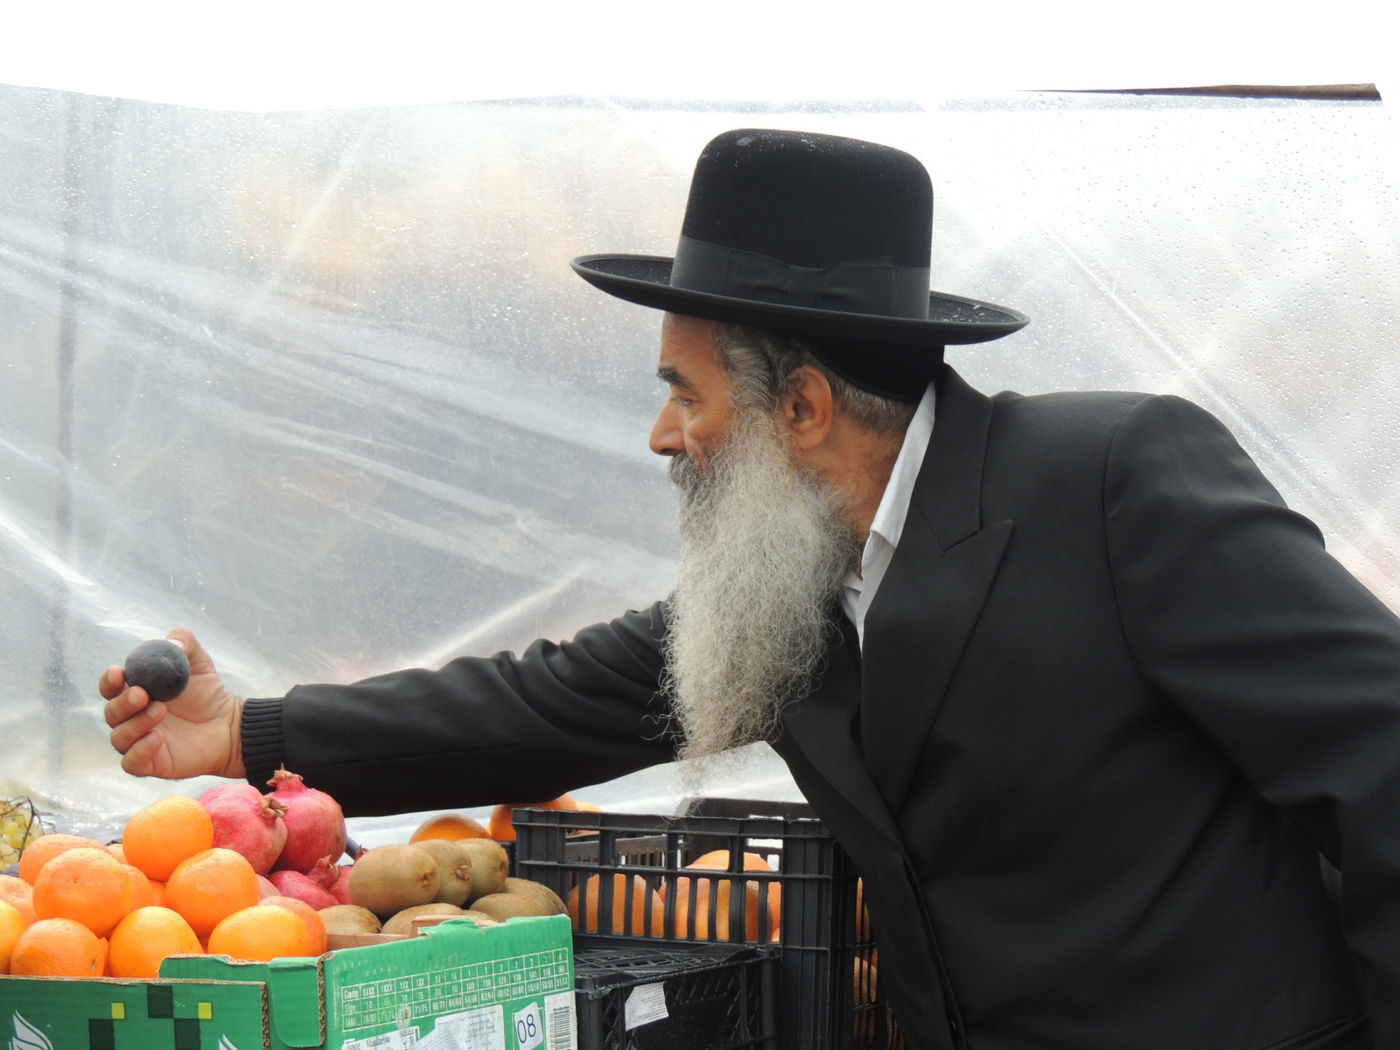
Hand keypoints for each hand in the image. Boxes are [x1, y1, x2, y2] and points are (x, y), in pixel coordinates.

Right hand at [100, 628, 246, 780]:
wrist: (230, 724)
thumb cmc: (208, 693)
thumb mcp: (198, 661)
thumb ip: (184, 644)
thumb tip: (171, 642)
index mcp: (136, 692)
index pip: (111, 688)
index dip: (109, 681)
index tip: (118, 673)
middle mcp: (132, 718)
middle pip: (111, 713)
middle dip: (123, 702)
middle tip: (142, 694)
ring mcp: (139, 742)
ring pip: (119, 737)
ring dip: (135, 724)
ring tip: (160, 710)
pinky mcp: (151, 763)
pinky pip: (131, 763)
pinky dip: (139, 751)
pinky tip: (157, 737)